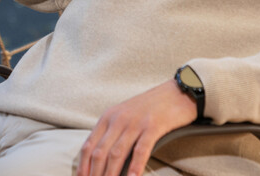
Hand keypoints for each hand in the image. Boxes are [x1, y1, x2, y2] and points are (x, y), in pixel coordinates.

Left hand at [76, 80, 197, 175]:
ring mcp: (135, 123)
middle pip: (100, 153)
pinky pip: (141, 150)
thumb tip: (101, 159)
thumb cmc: (150, 108)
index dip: (83, 166)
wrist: (176, 92)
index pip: (88, 145)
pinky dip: (135, 167)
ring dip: (111, 174)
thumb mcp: (125, 116)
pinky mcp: (153, 126)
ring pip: (117, 154)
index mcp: (108, 117)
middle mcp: (118, 119)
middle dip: (95, 174)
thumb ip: (113, 133)